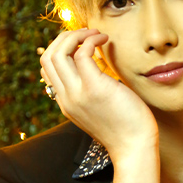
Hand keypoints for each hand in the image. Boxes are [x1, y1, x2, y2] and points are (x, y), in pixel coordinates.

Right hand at [40, 28, 159, 182]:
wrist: (134, 148)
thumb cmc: (125, 128)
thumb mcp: (100, 109)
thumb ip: (90, 91)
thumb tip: (95, 65)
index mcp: (66, 103)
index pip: (48, 69)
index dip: (60, 50)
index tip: (80, 44)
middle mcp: (67, 98)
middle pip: (48, 57)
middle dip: (64, 38)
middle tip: (86, 34)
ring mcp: (77, 93)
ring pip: (58, 52)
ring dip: (75, 35)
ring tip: (95, 34)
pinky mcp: (94, 87)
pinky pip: (82, 52)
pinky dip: (91, 40)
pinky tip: (104, 40)